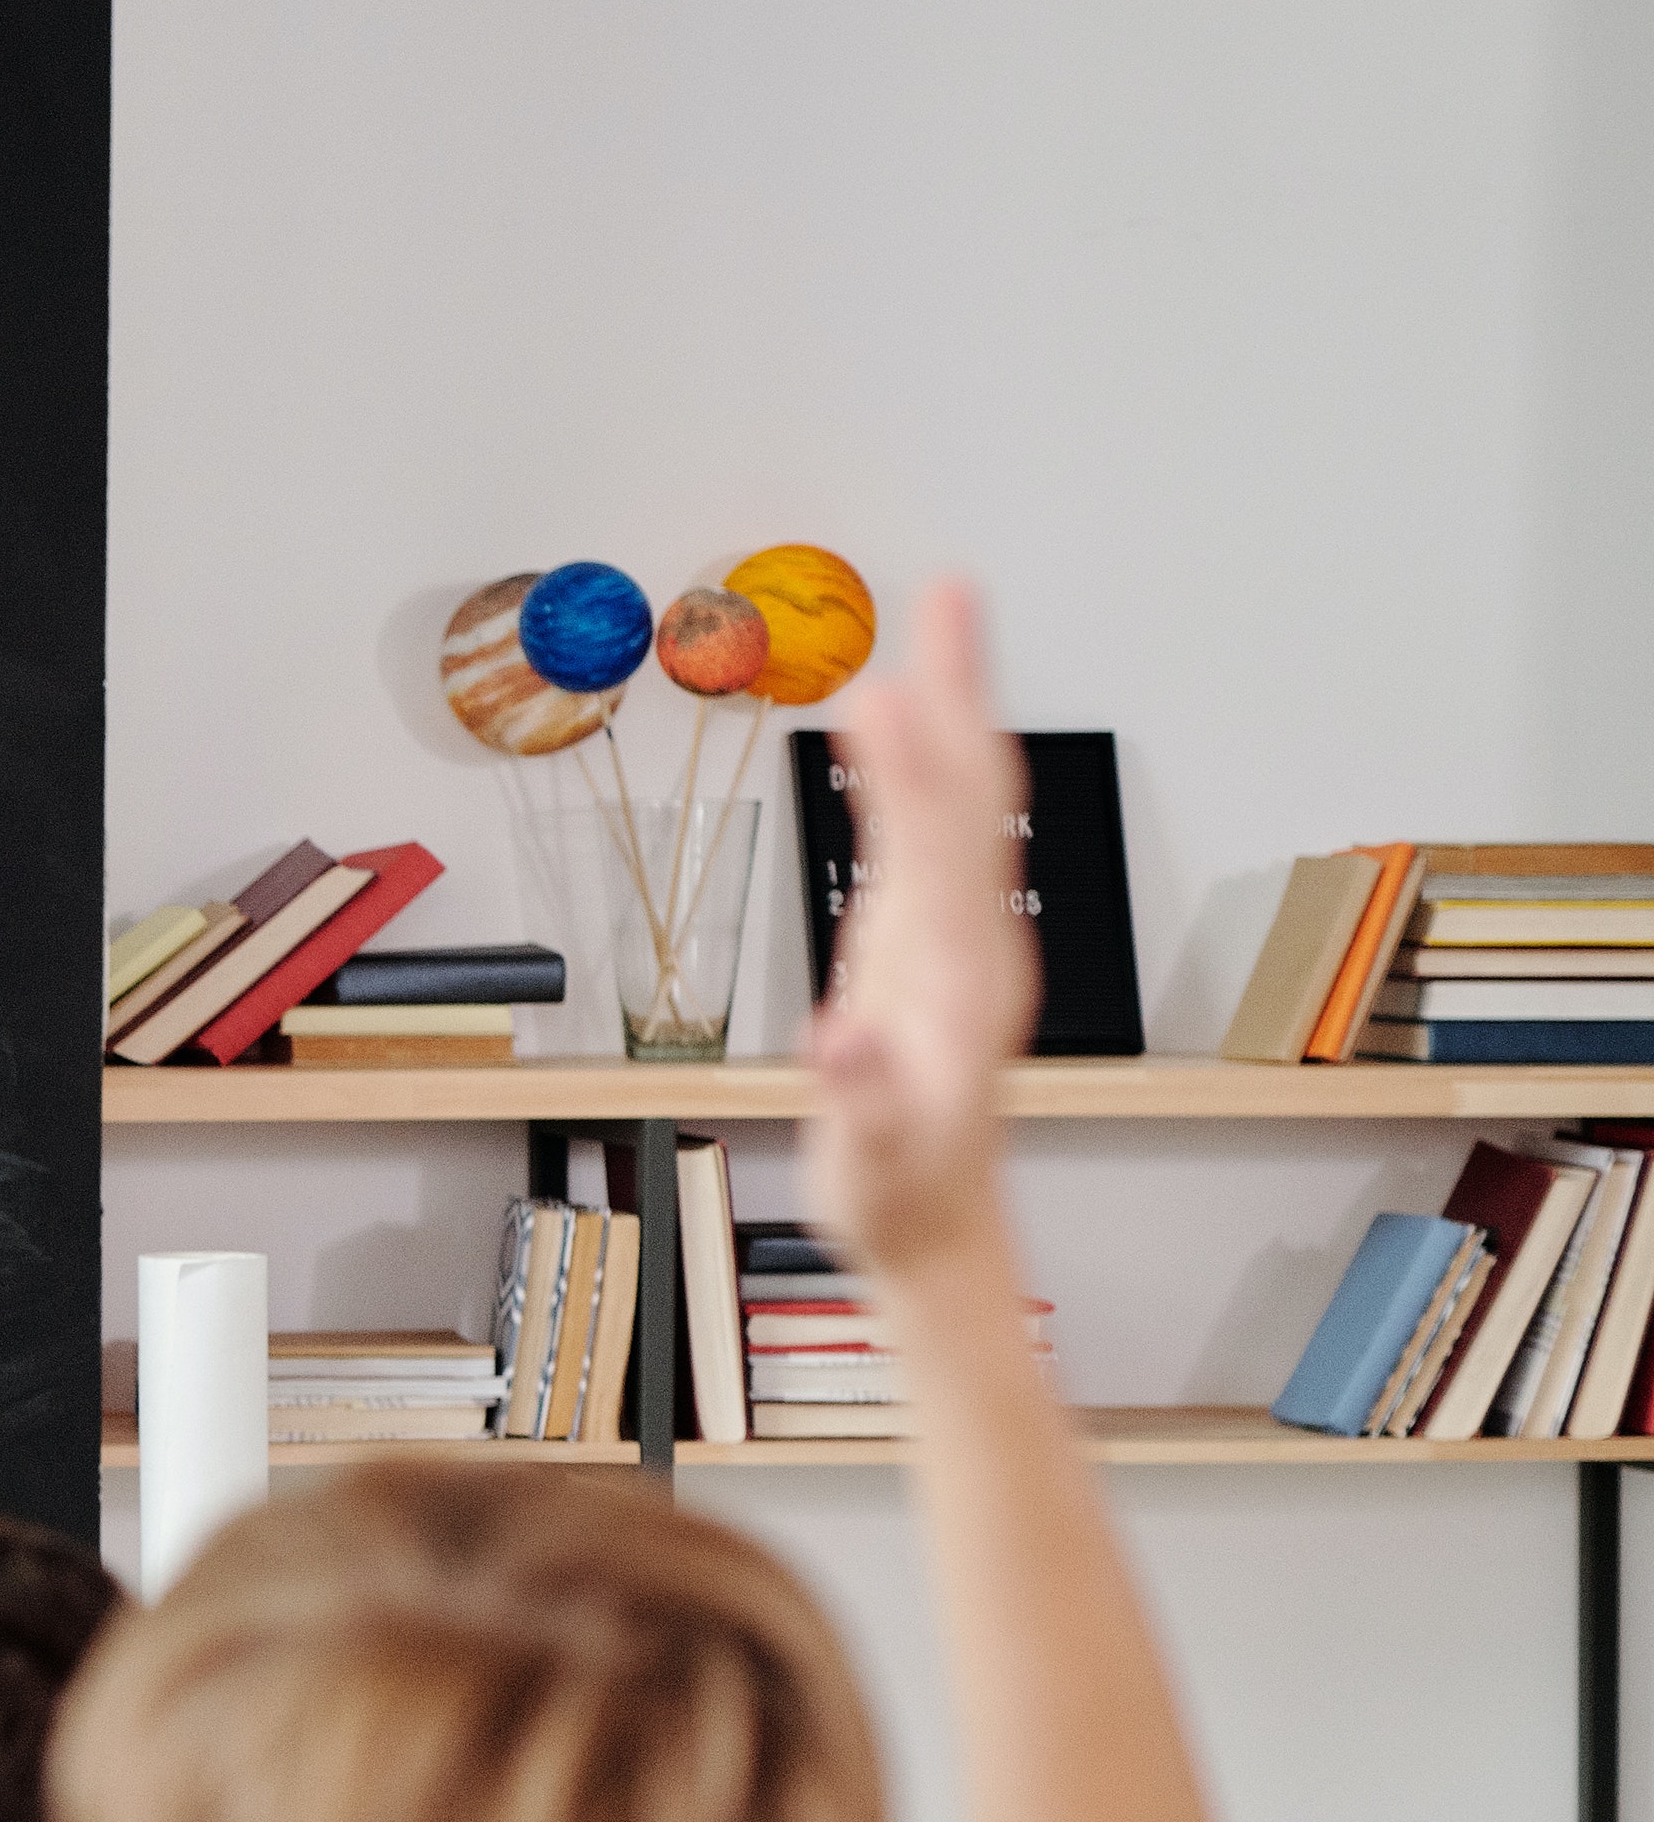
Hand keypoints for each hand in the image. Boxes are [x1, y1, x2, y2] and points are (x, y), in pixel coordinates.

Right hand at [798, 578, 1038, 1291]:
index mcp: (956, 977)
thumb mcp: (875, 1164)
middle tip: (951, 590)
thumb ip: (867, 1098)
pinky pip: (937, 835)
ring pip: (963, 803)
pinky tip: (903, 738)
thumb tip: (848, 1036)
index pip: (934, 844)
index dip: (909, 765)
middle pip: (970, 792)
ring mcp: (960, 940)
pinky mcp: (936, 949)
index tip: (878, 691)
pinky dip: (923, 771)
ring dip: (954, 711)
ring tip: (936, 629)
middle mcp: (973, 940)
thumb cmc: (898, 1198)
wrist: (940, 1231)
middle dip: (962, 689)